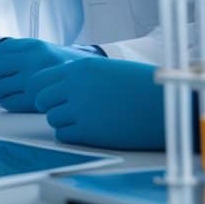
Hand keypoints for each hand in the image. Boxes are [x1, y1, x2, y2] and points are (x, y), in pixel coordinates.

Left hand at [0, 38, 94, 112]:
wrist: (89, 78)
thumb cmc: (61, 66)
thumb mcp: (41, 50)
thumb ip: (18, 52)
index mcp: (32, 46)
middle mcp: (32, 61)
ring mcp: (34, 80)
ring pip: (0, 87)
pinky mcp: (36, 99)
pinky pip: (10, 102)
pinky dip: (4, 102)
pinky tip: (8, 100)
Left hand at [31, 57, 164, 149]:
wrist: (163, 104)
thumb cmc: (142, 86)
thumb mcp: (106, 70)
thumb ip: (82, 77)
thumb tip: (62, 87)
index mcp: (79, 68)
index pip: (41, 79)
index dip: (44, 90)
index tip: (52, 97)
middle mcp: (75, 86)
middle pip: (41, 99)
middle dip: (50, 106)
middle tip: (65, 111)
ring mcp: (79, 109)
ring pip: (52, 118)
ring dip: (62, 121)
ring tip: (83, 121)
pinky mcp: (88, 131)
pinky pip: (63, 135)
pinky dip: (71, 135)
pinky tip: (87, 131)